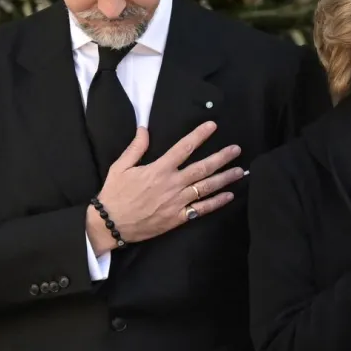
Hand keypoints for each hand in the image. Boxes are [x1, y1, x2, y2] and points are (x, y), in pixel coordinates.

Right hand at [88, 122, 243, 250]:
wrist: (110, 224)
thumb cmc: (114, 194)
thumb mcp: (120, 167)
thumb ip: (136, 147)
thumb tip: (144, 129)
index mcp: (159, 169)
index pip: (184, 147)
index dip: (199, 135)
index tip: (213, 126)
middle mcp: (172, 184)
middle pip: (202, 167)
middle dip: (221, 157)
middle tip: (236, 149)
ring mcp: (177, 202)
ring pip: (206, 187)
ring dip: (224, 178)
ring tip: (239, 171)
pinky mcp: (178, 218)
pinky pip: (201, 210)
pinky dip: (216, 203)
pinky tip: (229, 196)